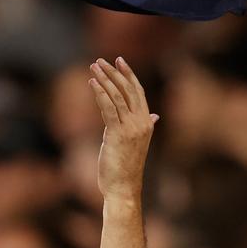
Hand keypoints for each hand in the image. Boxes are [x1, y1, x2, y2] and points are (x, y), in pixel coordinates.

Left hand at [89, 57, 155, 196]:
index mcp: (147, 122)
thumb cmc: (127, 168)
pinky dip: (100, 93)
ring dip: (104, 79)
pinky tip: (93, 83)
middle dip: (114, 72)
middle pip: (128, 90)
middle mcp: (142, 122)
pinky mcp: (117, 134)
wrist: (124, 187)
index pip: (138, 92)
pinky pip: (109, 108)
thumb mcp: (137, 143)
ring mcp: (130, 128)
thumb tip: (153, 115)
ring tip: (93, 67)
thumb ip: (144, 126)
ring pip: (117, 96)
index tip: (119, 61)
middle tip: (101, 60)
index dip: (129, 75)